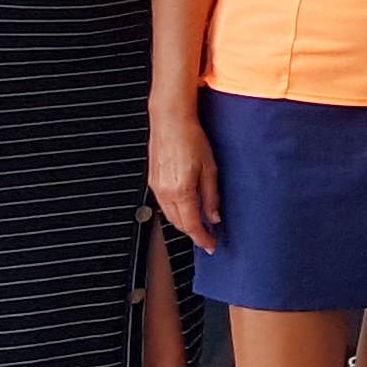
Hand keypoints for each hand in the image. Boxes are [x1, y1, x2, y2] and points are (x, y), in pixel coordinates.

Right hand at [146, 102, 218, 251]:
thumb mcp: (210, 169)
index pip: (192, 225)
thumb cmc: (191, 139)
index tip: (212, 246)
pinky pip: (164, 204)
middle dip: (193, 233)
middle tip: (208, 237)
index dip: (203, 239)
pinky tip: (186, 207)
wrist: (170, 120)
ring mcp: (156, 187)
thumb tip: (214, 217)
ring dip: (184, 223)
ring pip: (169, 216)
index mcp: (181, 191)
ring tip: (199, 224)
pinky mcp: (153, 180)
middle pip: (179, 224)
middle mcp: (165, 192)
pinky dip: (175, 211)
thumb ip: (212, 196)